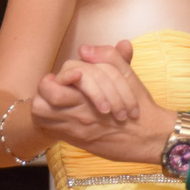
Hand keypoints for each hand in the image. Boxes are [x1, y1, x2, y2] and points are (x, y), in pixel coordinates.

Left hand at [30, 40, 173, 163]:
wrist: (148, 137)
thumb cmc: (140, 106)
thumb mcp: (129, 76)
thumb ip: (109, 57)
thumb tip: (85, 49)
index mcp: (91, 95)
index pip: (60, 81)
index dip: (62, 76)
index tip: (74, 75)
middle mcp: (78, 113)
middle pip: (41, 102)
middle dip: (46, 89)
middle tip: (57, 84)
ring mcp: (74, 129)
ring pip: (41, 115)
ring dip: (44, 103)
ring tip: (56, 97)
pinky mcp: (75, 140)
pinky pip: (50, 128)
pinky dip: (49, 118)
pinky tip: (62, 111)